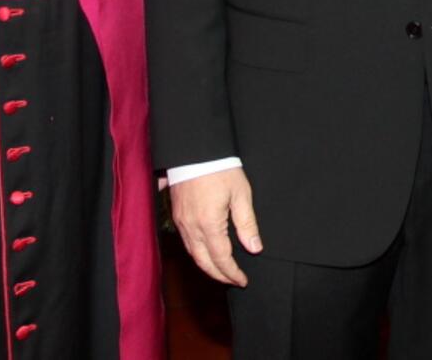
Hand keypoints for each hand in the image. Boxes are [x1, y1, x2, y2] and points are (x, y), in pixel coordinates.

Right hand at [169, 167, 262, 285]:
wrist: (197, 149)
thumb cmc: (221, 168)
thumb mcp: (241, 194)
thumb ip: (247, 223)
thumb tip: (254, 248)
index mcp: (209, 224)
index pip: (221, 259)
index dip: (232, 273)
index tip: (243, 281)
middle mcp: (192, 227)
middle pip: (203, 262)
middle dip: (219, 275)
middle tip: (233, 280)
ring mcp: (181, 222)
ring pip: (193, 254)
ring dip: (207, 266)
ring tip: (221, 271)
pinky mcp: (177, 214)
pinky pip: (186, 242)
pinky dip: (197, 253)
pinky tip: (206, 252)